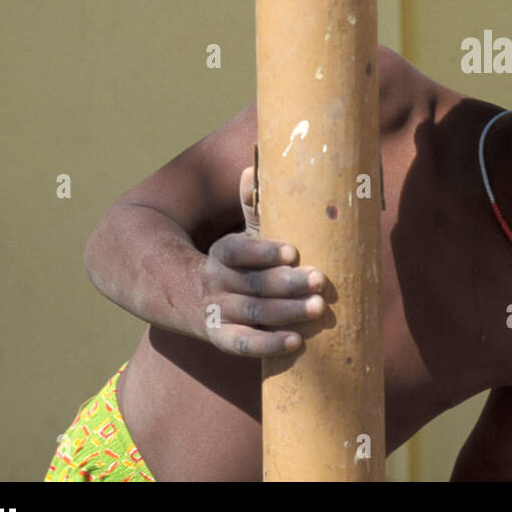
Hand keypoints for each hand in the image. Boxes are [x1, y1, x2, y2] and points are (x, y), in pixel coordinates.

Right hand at [198, 165, 324, 355]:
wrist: (190, 298)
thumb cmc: (234, 262)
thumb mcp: (241, 234)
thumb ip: (251, 206)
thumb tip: (253, 166)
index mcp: (221, 253)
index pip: (237, 250)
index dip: (263, 251)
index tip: (292, 251)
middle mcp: (217, 282)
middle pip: (252, 284)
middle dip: (287, 283)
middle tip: (321, 280)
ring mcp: (218, 313)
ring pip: (253, 313)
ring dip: (286, 311)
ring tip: (318, 307)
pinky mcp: (223, 339)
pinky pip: (243, 345)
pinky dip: (269, 345)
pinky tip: (296, 342)